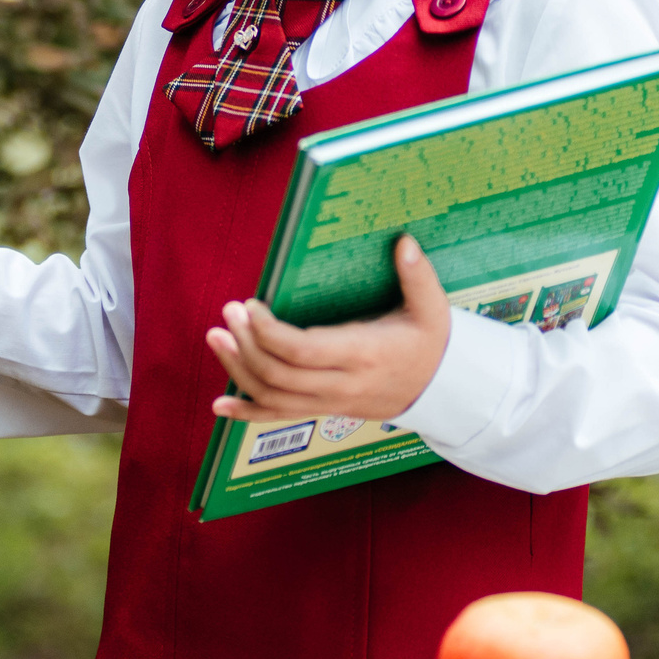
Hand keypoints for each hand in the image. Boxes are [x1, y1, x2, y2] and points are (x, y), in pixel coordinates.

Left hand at [206, 235, 451, 422]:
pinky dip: (247, 413)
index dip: (268, 332)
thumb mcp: (432, 308)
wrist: (442, 390)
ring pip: (273, 397)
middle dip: (245, 344)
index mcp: (364, 354)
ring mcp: (331, 403)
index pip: (302, 351)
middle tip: (227, 313)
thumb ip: (418, 275)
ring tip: (216, 338)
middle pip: (279, 375)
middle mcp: (343, 384)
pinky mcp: (324, 411)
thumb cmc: (431, 343)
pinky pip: (280, 418)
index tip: (248, 306)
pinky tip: (221, 404)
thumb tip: (404, 241)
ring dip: (238, 369)